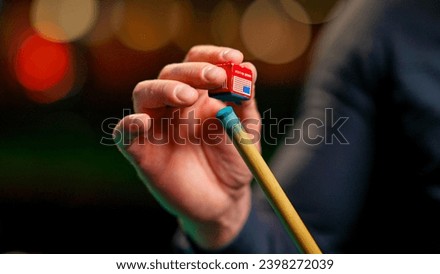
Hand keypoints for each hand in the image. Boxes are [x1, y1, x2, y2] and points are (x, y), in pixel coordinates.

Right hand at [113, 45, 260, 248]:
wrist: (224, 202)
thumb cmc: (234, 162)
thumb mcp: (246, 131)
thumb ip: (245, 103)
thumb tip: (249, 69)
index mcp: (199, 95)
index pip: (197, 62)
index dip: (212, 56)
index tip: (234, 59)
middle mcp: (174, 106)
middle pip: (171, 74)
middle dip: (193, 71)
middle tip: (215, 77)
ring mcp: (156, 127)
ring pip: (144, 94)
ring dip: (164, 89)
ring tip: (187, 96)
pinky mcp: (142, 153)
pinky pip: (124, 134)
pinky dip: (129, 125)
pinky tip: (143, 122)